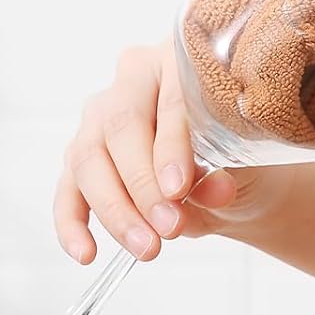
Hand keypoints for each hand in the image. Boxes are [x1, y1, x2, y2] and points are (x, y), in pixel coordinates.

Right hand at [53, 42, 272, 263]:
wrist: (238, 181)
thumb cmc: (242, 159)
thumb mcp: (246, 166)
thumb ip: (227, 173)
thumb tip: (217, 189)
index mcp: (178, 62)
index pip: (167, 101)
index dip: (170, 146)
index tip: (179, 189)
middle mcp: (132, 81)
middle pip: (119, 129)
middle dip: (142, 186)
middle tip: (170, 229)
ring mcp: (100, 117)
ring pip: (89, 160)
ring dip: (115, 211)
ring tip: (147, 249)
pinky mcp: (82, 157)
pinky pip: (68, 189)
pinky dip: (72, 223)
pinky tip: (85, 253)